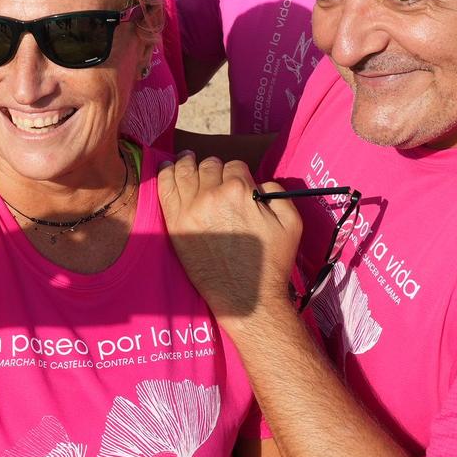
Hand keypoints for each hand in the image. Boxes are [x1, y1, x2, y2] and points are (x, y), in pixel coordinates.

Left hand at [157, 153, 303, 322]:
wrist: (246, 297)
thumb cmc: (271, 263)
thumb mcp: (291, 223)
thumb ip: (278, 193)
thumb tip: (259, 183)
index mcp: (240, 191)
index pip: (235, 166)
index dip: (238, 173)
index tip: (237, 183)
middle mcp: (212, 195)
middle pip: (209, 166)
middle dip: (214, 168)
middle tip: (214, 175)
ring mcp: (190, 209)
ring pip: (185, 172)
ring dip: (187, 163)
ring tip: (186, 159)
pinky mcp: (175, 224)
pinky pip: (165, 190)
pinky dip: (165, 175)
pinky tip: (166, 168)